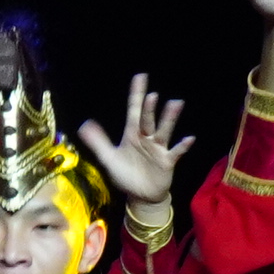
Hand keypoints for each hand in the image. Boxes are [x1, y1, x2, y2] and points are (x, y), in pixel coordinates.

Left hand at [81, 75, 192, 207]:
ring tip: (175, 103)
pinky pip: (175, 152)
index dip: (136, 95)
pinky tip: (189, 138)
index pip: (134, 111)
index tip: (140, 77)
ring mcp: (158, 149)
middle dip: (150, 108)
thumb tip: (84, 125)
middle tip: (152, 95)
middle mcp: (147, 138)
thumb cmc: (126, 174)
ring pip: (164, 131)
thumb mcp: (109, 158)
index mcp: (132, 135)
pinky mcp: (167, 162)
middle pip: (148, 120)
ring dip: (169, 118)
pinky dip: (182, 146)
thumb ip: (98, 142)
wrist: (140, 195)